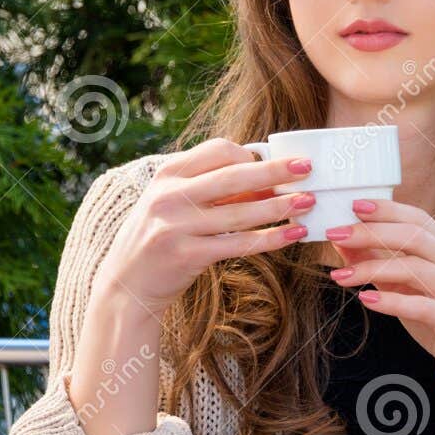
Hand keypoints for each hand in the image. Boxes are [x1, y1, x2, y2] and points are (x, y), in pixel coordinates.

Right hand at [98, 138, 316, 317]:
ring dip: (280, 207)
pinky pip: (239, 244)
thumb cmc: (159, 238)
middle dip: (275, 171)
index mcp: (167, 174)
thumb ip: (211, 189)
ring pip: (241, 213)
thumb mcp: (174, 203)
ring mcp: (176, 226)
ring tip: (308, 202)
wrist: (126, 285)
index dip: (252, 154)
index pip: (217, 150)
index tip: (278, 162)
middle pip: (234, 176)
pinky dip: (270, 239)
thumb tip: (267, 181)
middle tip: (307, 168)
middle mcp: (169, 196)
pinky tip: (292, 235)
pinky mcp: (186, 255)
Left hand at [323, 197, 434, 400]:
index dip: (386, 209)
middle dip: (371, 232)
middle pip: (414, 237)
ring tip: (340, 277)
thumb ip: (380, 263)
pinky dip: (391, 301)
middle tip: (336, 234)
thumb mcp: (408, 289)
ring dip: (372, 269)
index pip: (418, 219)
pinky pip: (422, 306)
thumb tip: (342, 241)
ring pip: (415, 268)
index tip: (352, 205)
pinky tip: (366, 300)